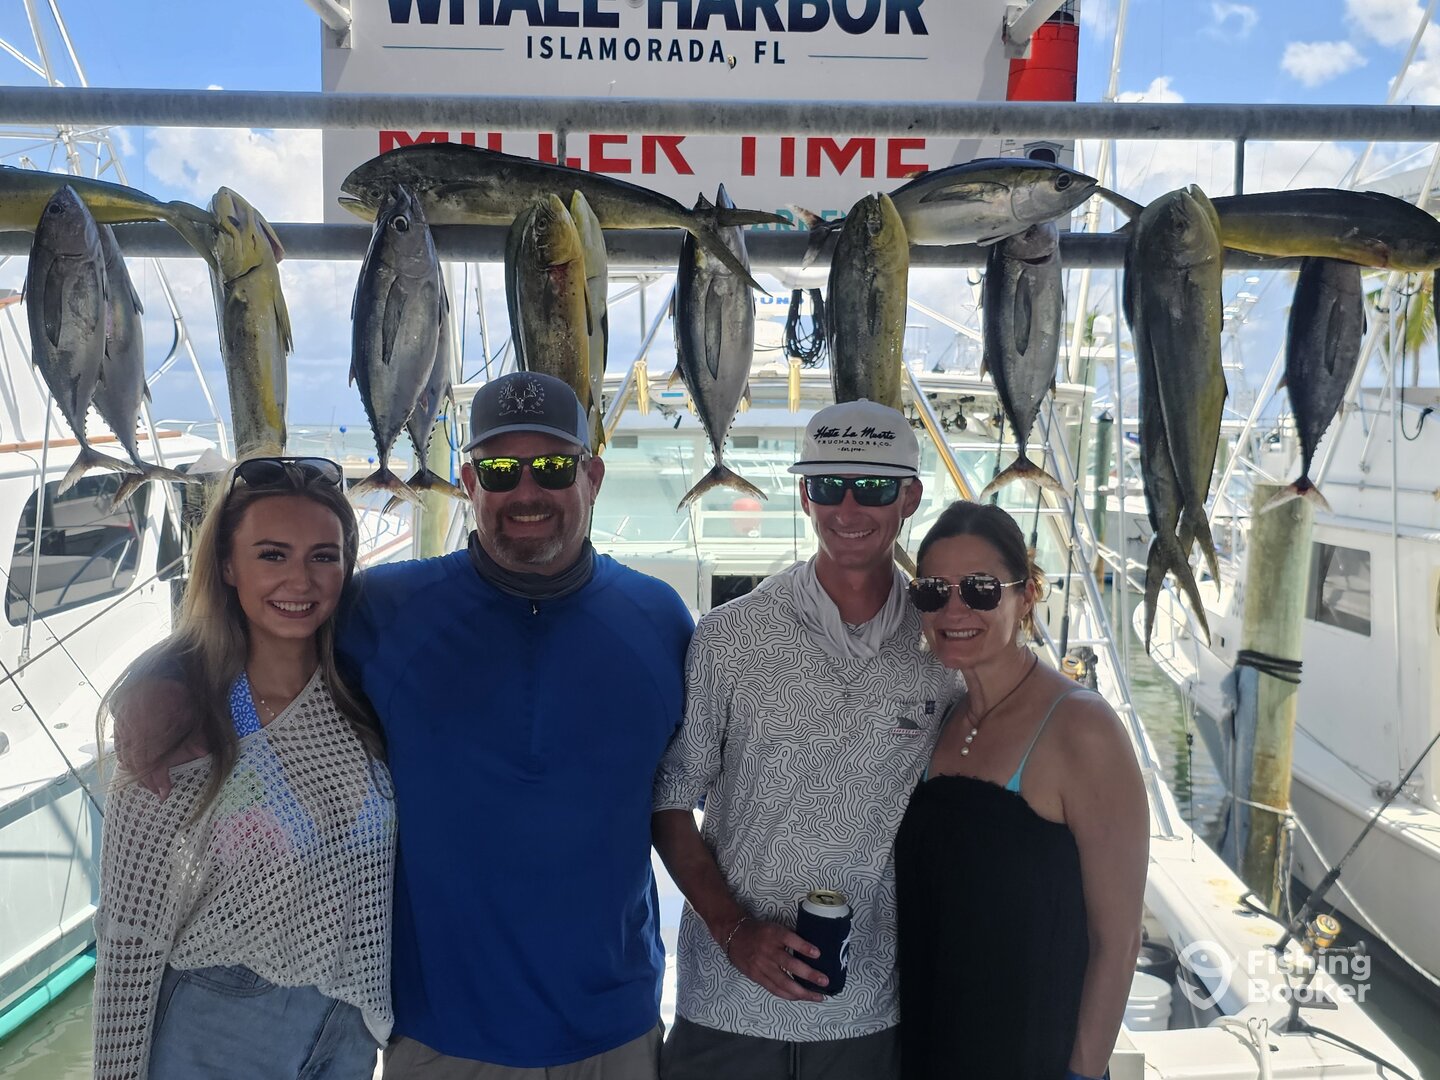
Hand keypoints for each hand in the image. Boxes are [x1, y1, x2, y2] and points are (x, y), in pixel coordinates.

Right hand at [111, 677, 205, 799]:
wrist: (165, 667)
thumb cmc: (182, 689)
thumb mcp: (194, 710)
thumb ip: (197, 732)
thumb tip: (203, 752)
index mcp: (151, 721)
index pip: (150, 759)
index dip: (157, 778)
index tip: (164, 792)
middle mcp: (131, 722)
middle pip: (135, 760)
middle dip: (147, 779)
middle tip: (158, 791)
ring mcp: (121, 718)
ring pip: (124, 752)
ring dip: (136, 770)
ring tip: (148, 782)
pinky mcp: (117, 714)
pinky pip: (118, 741)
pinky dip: (126, 755)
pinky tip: (134, 764)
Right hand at [723, 918, 826, 1001]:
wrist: (734, 935)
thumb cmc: (760, 932)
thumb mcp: (775, 928)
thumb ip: (790, 939)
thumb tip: (813, 952)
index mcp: (773, 935)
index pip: (790, 939)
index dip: (804, 947)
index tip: (818, 954)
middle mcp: (768, 950)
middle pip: (790, 964)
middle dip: (809, 975)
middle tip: (824, 981)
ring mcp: (761, 965)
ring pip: (784, 982)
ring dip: (802, 991)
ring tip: (817, 996)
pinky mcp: (756, 976)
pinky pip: (774, 989)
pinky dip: (789, 995)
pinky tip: (800, 997)